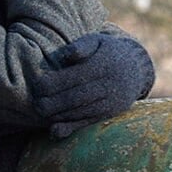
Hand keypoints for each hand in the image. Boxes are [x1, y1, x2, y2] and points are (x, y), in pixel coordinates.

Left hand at [34, 33, 156, 136]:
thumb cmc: (107, 51)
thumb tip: (66, 56)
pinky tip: (55, 131)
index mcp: (103, 65)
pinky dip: (71, 128)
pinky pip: (88, 122)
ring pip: (81, 111)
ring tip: (40, 113)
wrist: (136, 69)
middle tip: (35, 104)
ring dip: (59, 115)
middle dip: (53, 102)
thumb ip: (81, 46)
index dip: (54, 83)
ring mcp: (111, 102)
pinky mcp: (110, 114)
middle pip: (77, 97)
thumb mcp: (97, 41)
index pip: (75, 76)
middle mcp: (109, 85)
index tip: (36, 85)